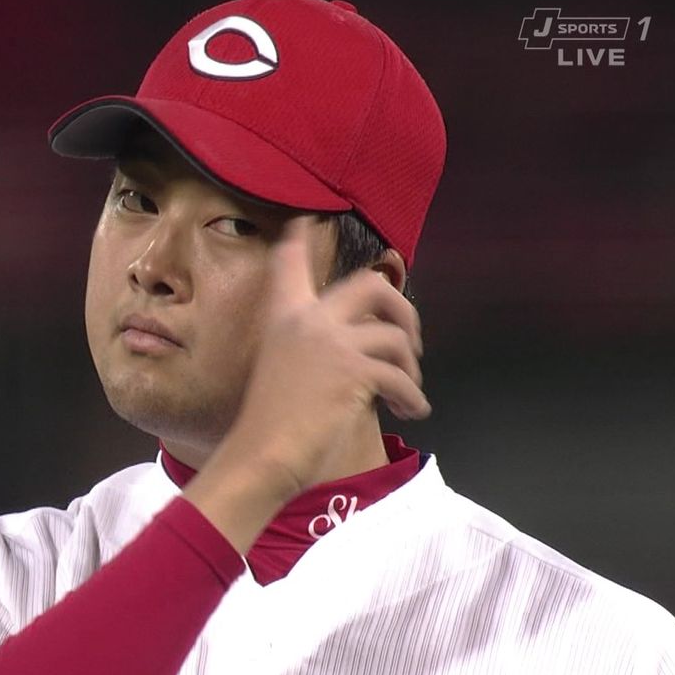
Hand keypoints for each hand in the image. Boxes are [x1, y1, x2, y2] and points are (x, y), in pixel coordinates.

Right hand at [182, 216, 428, 552]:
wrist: (262, 454)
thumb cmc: (269, 425)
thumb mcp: (283, 370)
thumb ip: (313, 349)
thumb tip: (360, 348)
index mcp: (284, 316)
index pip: (290, 263)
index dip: (298, 238)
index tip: (305, 219)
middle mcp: (306, 319)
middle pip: (372, 285)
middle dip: (403, 307)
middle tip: (411, 338)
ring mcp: (330, 342)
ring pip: (394, 336)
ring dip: (410, 367)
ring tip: (408, 390)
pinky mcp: (351, 371)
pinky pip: (401, 378)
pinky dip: (413, 398)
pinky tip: (411, 411)